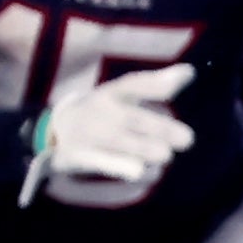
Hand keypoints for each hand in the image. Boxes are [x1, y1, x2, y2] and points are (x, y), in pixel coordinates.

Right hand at [23, 63, 192, 209]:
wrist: (52, 132)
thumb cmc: (100, 111)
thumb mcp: (120, 94)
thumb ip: (154, 84)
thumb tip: (190, 71)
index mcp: (110, 93)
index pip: (133, 85)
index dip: (154, 85)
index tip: (176, 86)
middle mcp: (100, 112)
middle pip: (134, 119)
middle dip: (161, 129)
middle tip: (187, 139)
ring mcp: (89, 135)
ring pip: (122, 144)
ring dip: (145, 150)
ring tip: (165, 156)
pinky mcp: (79, 156)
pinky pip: (107, 164)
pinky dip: (126, 169)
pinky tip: (142, 172)